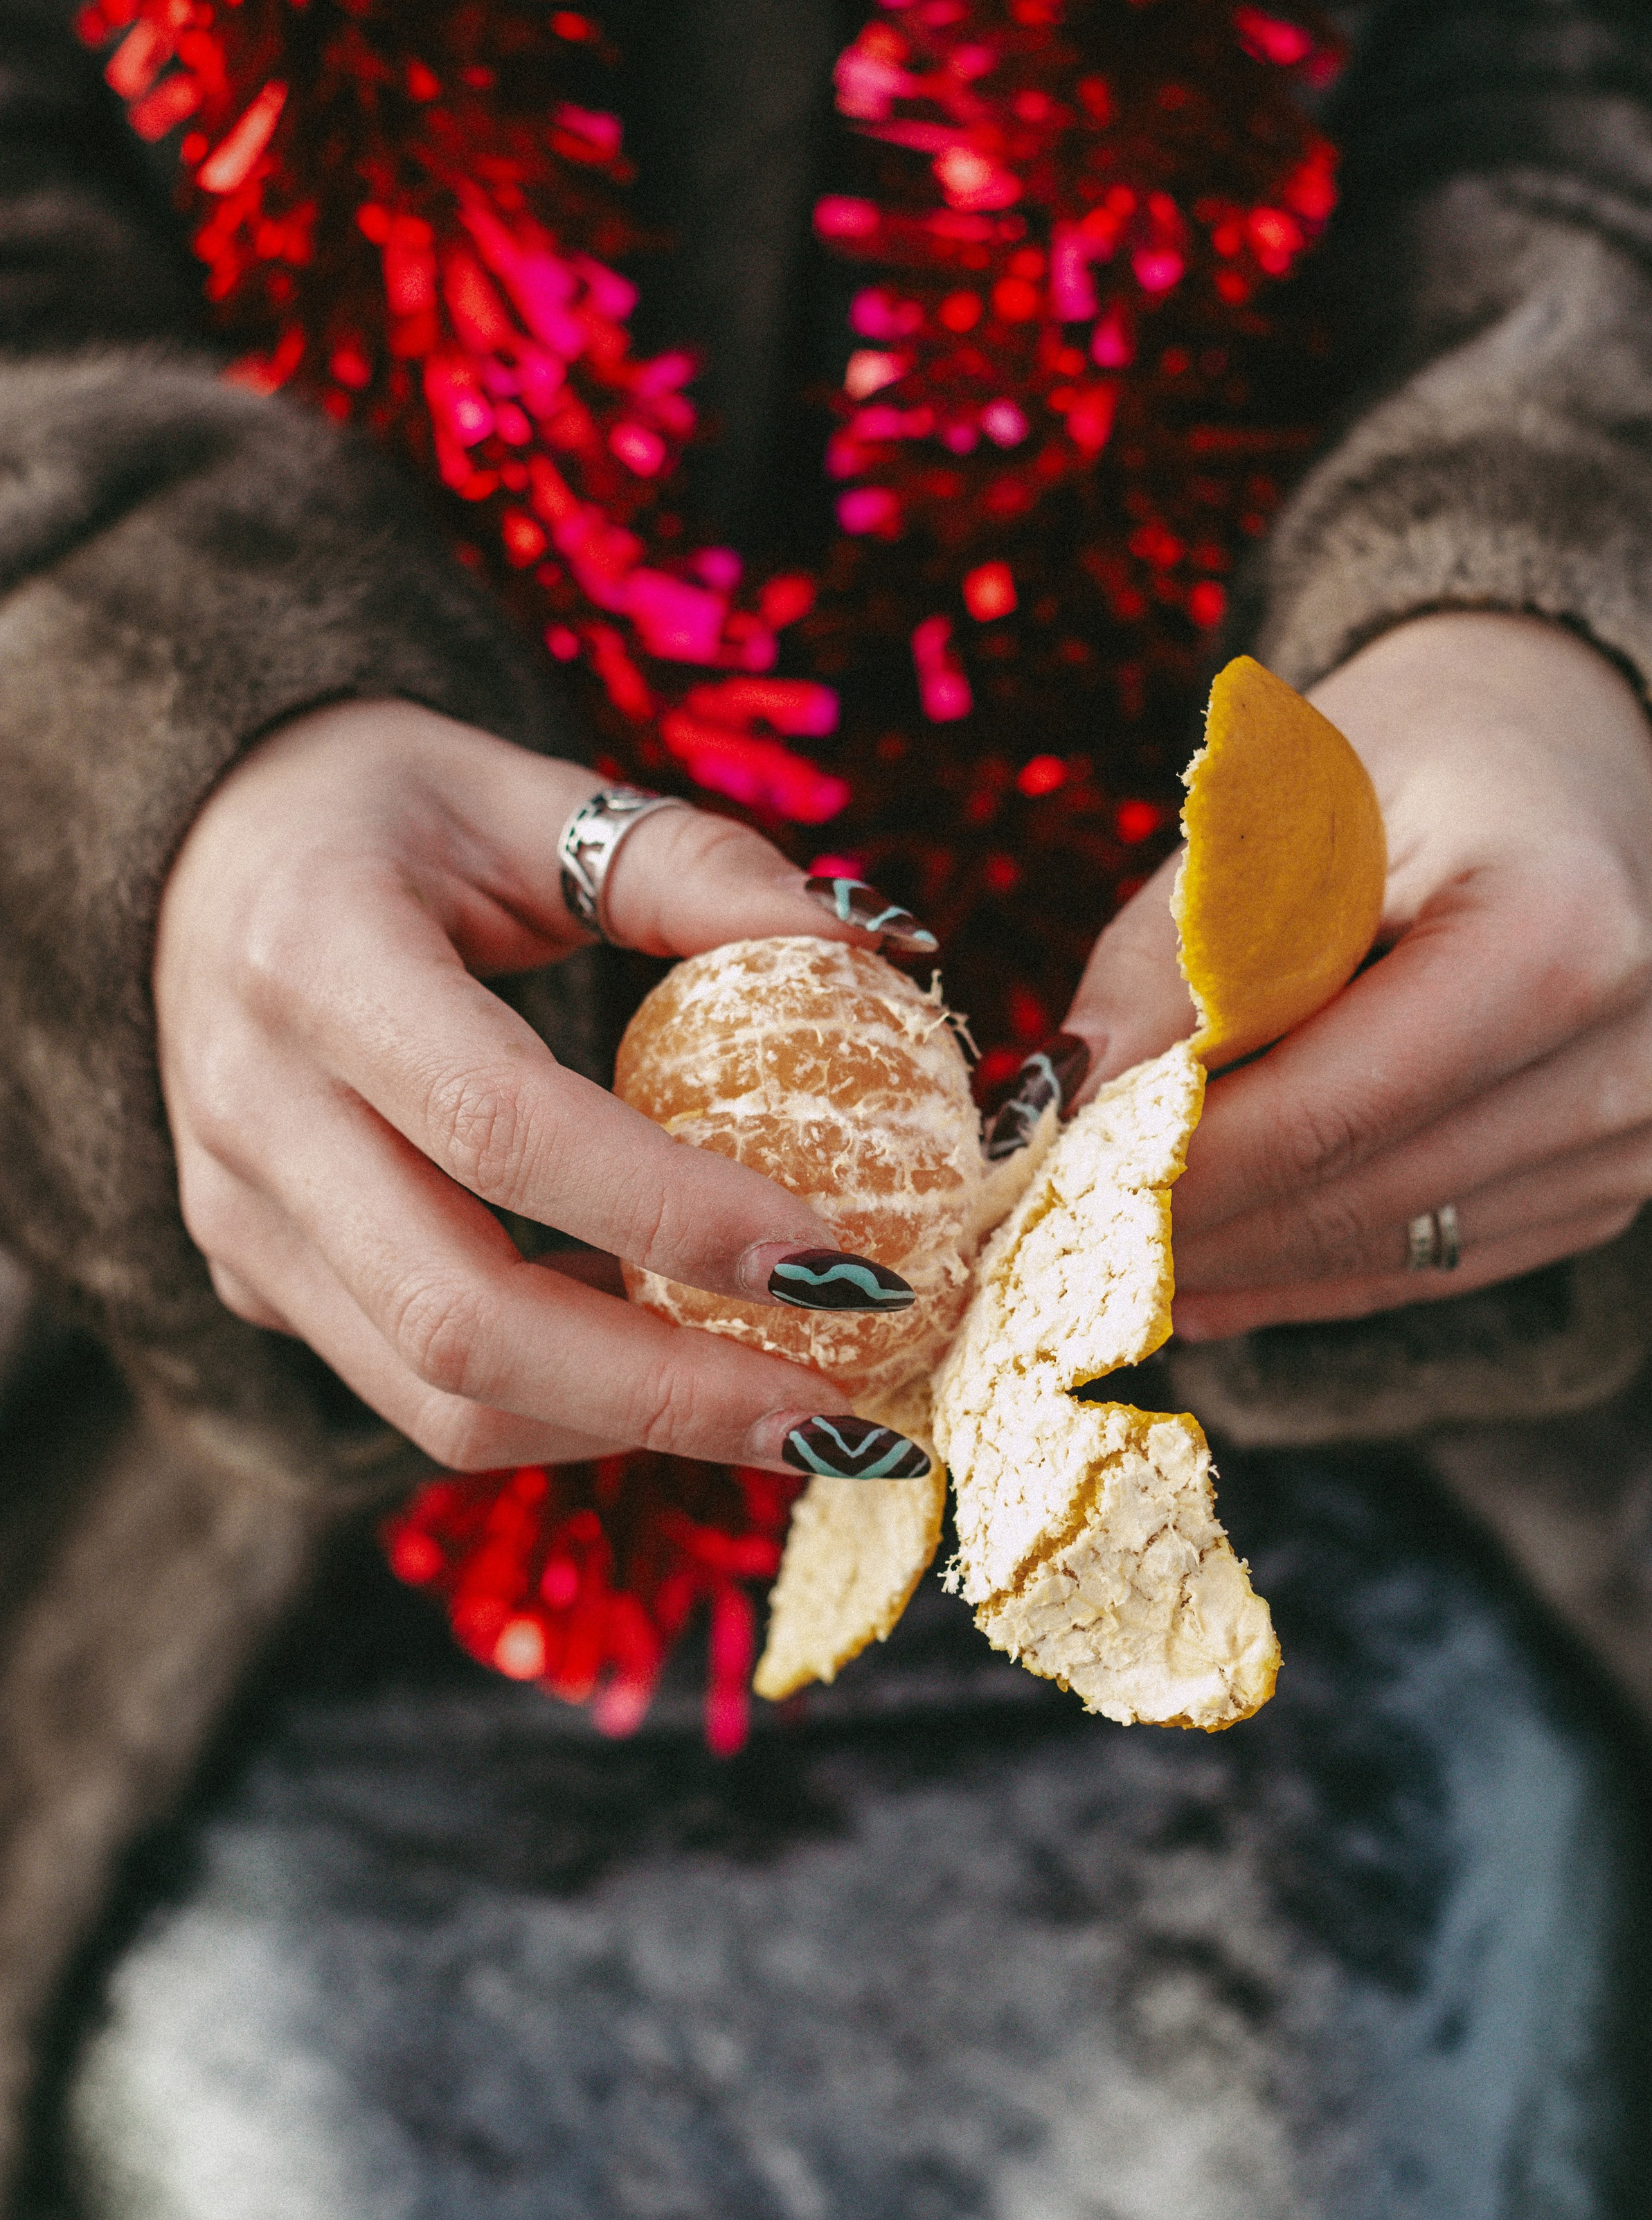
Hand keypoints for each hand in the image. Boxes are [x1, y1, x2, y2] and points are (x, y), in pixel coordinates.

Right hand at [154, 699, 937, 1471]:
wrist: (197, 857)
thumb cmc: (389, 814)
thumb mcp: (531, 793)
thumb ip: (695, 869)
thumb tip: (886, 950)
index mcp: (314, 958)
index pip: (499, 1123)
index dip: (674, 1213)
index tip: (842, 1263)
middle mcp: (251, 1109)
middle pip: (459, 1316)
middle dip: (668, 1391)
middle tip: (838, 1415)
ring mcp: (238, 1215)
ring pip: (434, 1395)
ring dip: (629, 1426)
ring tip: (789, 1412)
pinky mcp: (255, 1278)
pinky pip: (420, 1386)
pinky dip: (567, 1402)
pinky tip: (680, 1363)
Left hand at [1053, 614, 1651, 1336]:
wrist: (1562, 755)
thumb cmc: (1408, 757)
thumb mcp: (1273, 806)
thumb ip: (1173, 957)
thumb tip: (1063, 1104)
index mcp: (1559, 938)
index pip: (1321, 1110)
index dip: (1162, 1168)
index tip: (1031, 1192)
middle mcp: (1622, 1062)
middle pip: (1346, 1198)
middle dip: (1171, 1230)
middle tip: (1026, 1243)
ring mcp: (1627, 1142)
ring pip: (1375, 1255)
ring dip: (1222, 1268)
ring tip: (1084, 1259)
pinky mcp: (1601, 1186)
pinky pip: (1418, 1265)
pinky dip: (1294, 1273)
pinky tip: (1191, 1272)